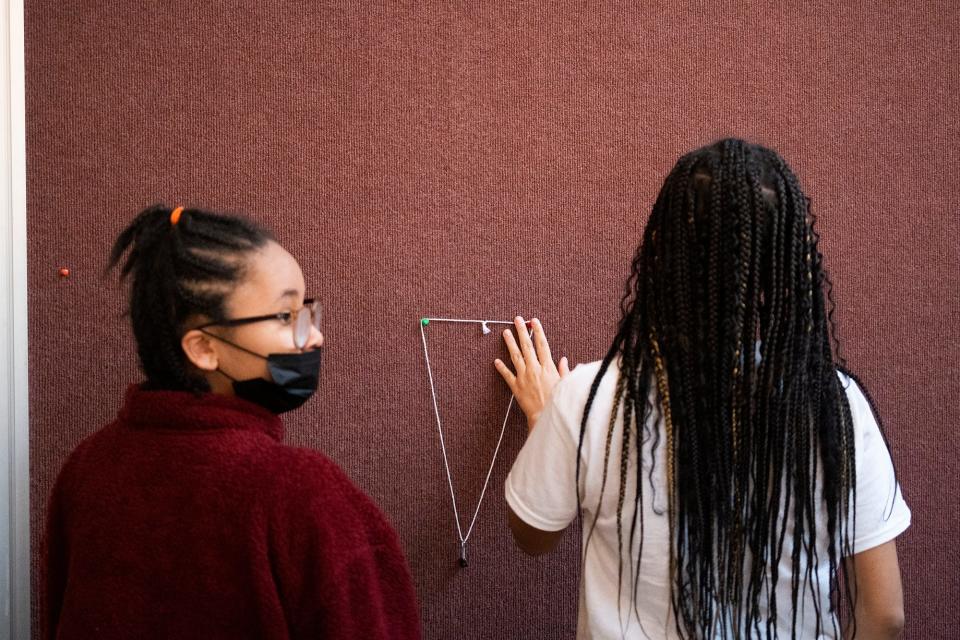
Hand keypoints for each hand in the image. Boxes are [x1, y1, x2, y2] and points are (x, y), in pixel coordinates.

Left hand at [494, 316, 569, 432]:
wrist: (546, 417)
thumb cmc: (557, 402)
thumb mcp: (565, 384)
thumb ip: (565, 371)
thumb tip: (565, 360)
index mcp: (548, 367)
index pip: (542, 345)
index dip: (538, 332)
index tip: (534, 322)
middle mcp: (535, 369)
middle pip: (527, 346)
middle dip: (522, 331)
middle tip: (517, 320)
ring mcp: (524, 377)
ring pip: (515, 356)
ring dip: (510, 343)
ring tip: (505, 332)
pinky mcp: (516, 387)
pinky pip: (507, 375)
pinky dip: (501, 368)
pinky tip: (496, 361)